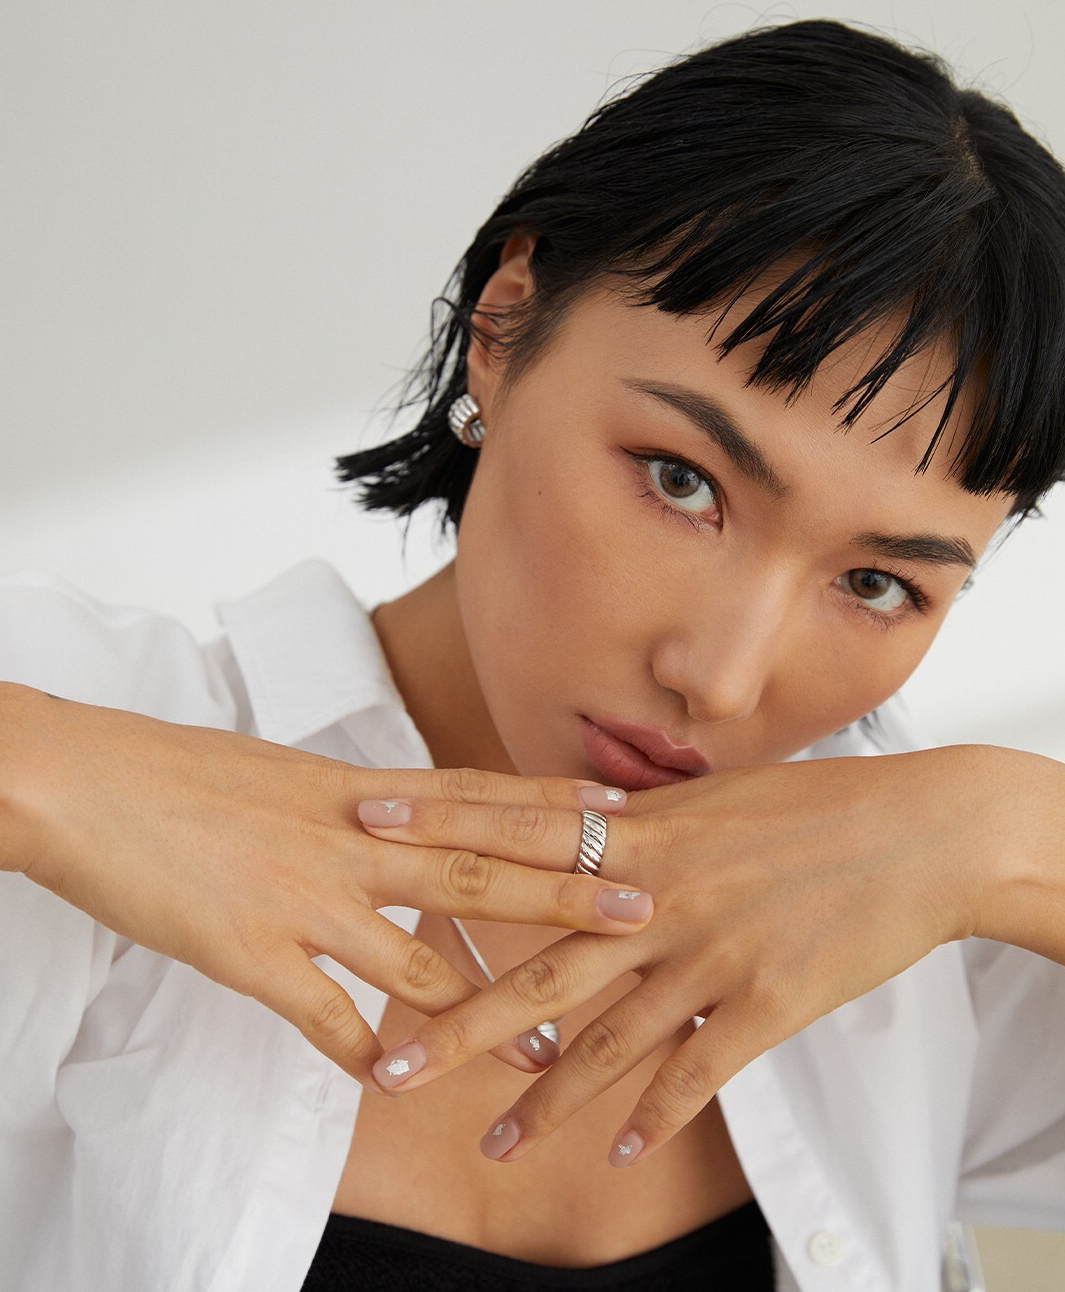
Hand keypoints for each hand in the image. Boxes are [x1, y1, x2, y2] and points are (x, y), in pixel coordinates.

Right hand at [0, 683, 648, 1081]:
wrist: (94, 782)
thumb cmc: (189, 773)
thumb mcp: (291, 772)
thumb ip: (356, 800)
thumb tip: (404, 811)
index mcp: (362, 790)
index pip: (478, 795)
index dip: (553, 802)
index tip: (623, 808)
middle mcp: (352, 841)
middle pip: (477, 872)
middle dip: (562, 894)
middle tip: (640, 911)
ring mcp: (307, 899)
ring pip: (419, 961)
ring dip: (487, 1009)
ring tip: (549, 1045)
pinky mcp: (254, 954)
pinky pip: (326, 1018)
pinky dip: (366, 1052)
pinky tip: (398, 1084)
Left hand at [358, 747, 1007, 1164]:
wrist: (918, 833)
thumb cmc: (813, 806)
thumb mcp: (711, 798)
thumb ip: (640, 819)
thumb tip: (583, 813)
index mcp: (643, 833)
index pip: (517, 829)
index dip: (439, 827)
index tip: (364, 827)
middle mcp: (660, 897)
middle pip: (541, 968)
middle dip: (460, 1020)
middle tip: (389, 1064)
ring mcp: (710, 956)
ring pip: (608, 1041)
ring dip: (545, 1099)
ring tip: (487, 1142)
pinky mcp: (765, 1005)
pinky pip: (695, 1075)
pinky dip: (652, 1118)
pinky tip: (611, 1156)